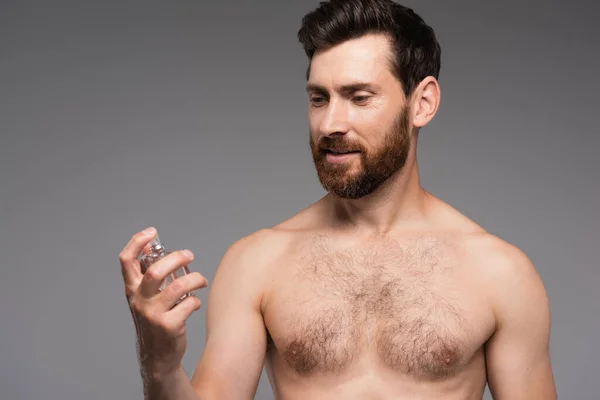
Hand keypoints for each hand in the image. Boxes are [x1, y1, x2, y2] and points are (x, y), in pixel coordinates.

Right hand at [119, 227, 208, 377]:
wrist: (157, 356)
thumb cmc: (154, 320)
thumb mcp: (145, 296)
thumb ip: (147, 273)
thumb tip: (150, 245)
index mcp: (132, 290)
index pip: (126, 261)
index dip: (137, 242)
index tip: (152, 232)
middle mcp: (139, 301)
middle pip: (156, 271)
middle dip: (177, 258)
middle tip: (189, 255)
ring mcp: (153, 314)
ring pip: (179, 286)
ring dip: (195, 279)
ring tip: (201, 281)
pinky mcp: (169, 326)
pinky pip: (189, 304)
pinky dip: (196, 300)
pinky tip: (195, 303)